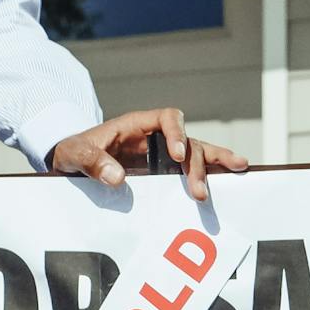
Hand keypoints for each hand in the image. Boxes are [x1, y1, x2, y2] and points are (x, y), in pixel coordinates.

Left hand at [47, 107, 248, 200]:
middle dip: (196, 163)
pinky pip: (189, 172)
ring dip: (213, 165)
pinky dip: (209, 175)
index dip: (177, 134)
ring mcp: (161, 156)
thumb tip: (118, 178)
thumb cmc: (72, 151)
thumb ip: (92, 162)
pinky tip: (230, 180)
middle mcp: (154, 138)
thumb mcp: (75, 154)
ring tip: (238, 169)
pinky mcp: (162, 174)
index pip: (166, 118)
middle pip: (187, 140)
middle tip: (198, 191)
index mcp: (135, 125)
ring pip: (195, 155)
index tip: (177, 156)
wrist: (70, 163)